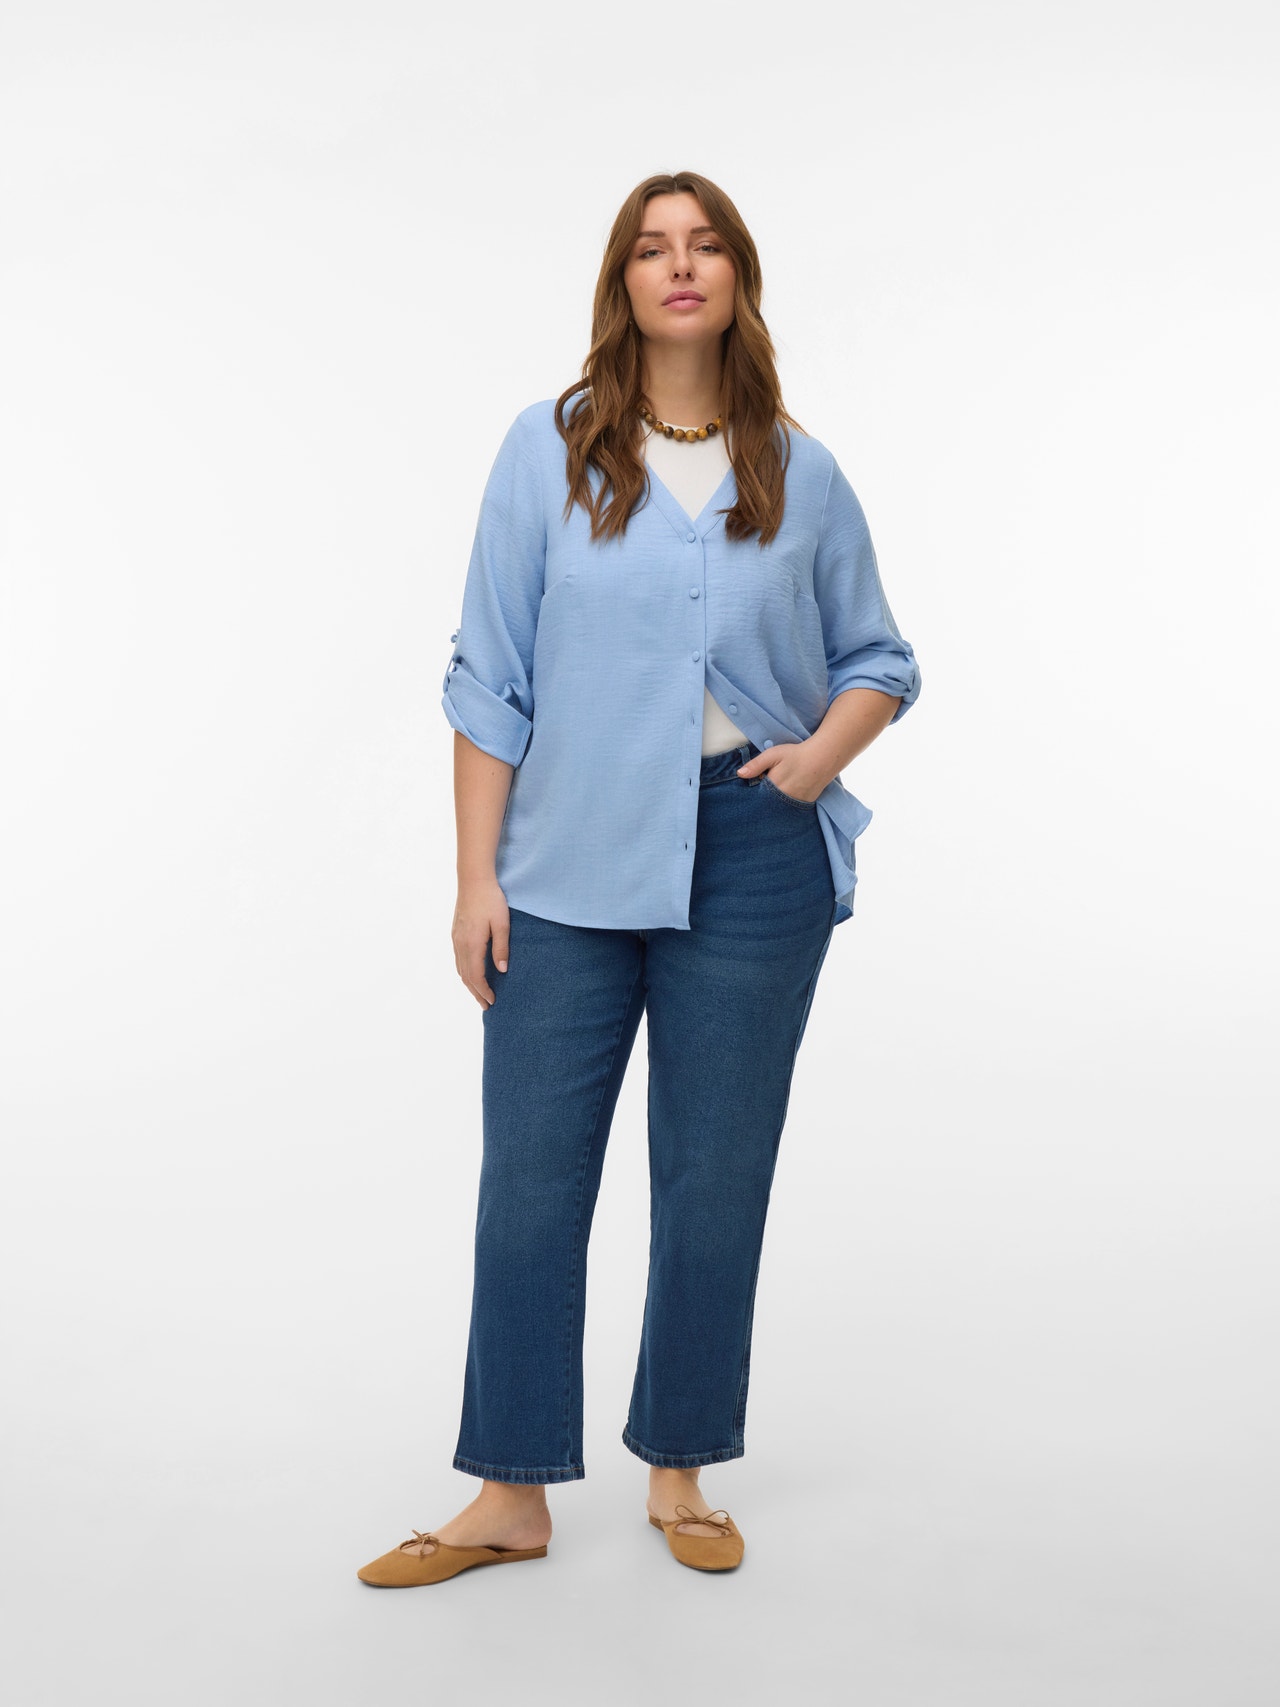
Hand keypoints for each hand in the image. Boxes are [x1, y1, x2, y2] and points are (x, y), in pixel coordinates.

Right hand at [453, 877, 510, 1008]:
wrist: (473, 879)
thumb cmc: (491, 899)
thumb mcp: (502, 924)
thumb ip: (501, 948)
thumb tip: (501, 970)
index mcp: (471, 944)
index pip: (475, 976)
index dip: (483, 990)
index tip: (492, 1001)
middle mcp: (460, 944)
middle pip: (465, 976)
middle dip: (476, 992)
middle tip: (486, 1005)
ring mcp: (456, 938)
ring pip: (460, 968)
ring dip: (469, 983)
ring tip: (479, 993)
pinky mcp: (456, 932)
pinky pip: (458, 958)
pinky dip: (464, 971)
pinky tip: (471, 972)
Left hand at [735, 741, 829, 803]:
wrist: (823, 757)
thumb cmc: (796, 754)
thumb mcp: (773, 754)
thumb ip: (756, 765)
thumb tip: (740, 774)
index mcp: (773, 787)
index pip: (757, 797)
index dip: (754, 793)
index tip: (754, 788)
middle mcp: (784, 799)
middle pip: (768, 804)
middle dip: (764, 800)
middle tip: (767, 789)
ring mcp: (796, 803)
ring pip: (780, 807)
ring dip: (775, 803)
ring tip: (780, 789)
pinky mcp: (805, 803)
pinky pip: (791, 807)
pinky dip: (787, 803)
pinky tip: (788, 794)